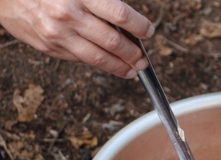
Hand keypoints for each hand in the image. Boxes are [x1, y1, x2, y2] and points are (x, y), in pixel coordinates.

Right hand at [0, 0, 154, 77]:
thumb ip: (100, 0)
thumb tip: (126, 19)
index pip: (120, 15)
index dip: (139, 26)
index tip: (148, 31)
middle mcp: (68, 16)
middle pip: (113, 41)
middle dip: (133, 53)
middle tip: (143, 58)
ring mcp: (58, 35)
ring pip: (100, 58)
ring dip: (121, 66)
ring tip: (133, 69)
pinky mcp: (50, 48)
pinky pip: (81, 59)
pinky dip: (100, 64)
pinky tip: (111, 65)